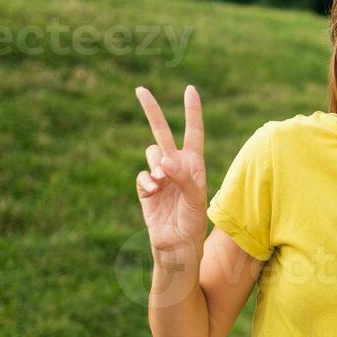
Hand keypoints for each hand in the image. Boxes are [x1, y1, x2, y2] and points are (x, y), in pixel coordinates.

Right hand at [134, 85, 207, 258]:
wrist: (176, 246)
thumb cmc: (193, 224)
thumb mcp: (195, 200)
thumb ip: (183, 178)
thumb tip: (165, 160)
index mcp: (194, 165)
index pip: (193, 132)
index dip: (192, 111)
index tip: (190, 90)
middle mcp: (176, 166)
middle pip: (162, 132)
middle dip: (152, 111)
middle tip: (140, 89)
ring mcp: (159, 176)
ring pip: (150, 153)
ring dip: (155, 163)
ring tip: (163, 181)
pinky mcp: (146, 188)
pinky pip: (142, 174)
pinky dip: (146, 181)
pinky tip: (153, 191)